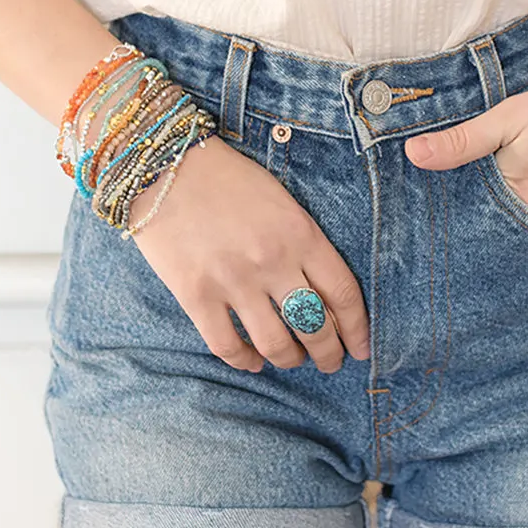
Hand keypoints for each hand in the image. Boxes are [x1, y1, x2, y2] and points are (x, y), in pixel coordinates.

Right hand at [127, 136, 370, 372]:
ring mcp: (233, 281)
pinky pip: (227, 345)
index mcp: (301, 234)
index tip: (361, 347)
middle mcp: (272, 261)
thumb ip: (304, 243)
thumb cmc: (229, 178)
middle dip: (329, 353)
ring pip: (275, 344)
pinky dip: (244, 361)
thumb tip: (322, 293)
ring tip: (293, 360)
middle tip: (331, 363)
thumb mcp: (281, 201)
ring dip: (289, 360)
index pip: (343, 294)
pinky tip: (251, 361)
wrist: (166, 165)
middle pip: (315, 326)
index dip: (357, 329)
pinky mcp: (195, 295)